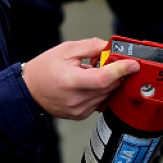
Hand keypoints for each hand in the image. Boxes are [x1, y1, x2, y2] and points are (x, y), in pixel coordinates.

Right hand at [22, 38, 139, 119]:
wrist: (29, 90)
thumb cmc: (44, 69)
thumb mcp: (66, 49)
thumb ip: (91, 46)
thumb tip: (111, 47)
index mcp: (71, 81)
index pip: (103, 78)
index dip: (121, 70)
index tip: (133, 64)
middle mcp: (76, 99)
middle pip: (109, 86)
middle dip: (116, 73)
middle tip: (110, 62)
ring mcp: (79, 110)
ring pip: (107, 95)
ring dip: (108, 82)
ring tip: (93, 72)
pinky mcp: (81, 115)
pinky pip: (100, 102)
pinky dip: (101, 91)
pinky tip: (89, 83)